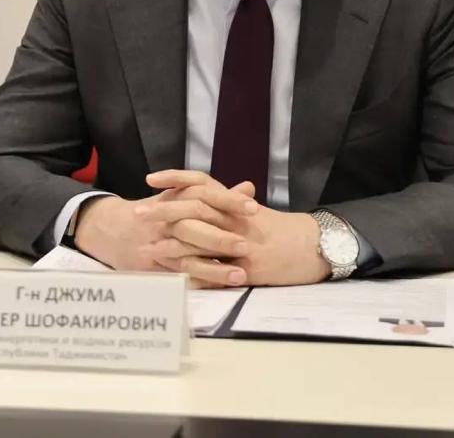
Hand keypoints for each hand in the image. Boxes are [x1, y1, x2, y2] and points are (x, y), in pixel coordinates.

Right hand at [73, 174, 257, 282]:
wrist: (116, 228)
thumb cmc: (161, 212)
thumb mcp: (185, 197)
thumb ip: (219, 196)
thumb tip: (249, 189)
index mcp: (177, 197)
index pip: (205, 195)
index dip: (229, 201)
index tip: (254, 207)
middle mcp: (167, 219)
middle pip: (193, 226)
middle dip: (220, 237)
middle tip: (246, 246)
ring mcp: (158, 243)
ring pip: (186, 255)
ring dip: (213, 267)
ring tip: (240, 275)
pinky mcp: (153, 265)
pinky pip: (177, 275)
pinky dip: (198, 281)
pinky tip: (218, 288)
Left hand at [139, 171, 330, 286]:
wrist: (316, 247)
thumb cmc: (284, 231)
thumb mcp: (256, 213)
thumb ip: (230, 204)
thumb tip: (205, 196)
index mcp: (237, 204)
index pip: (202, 183)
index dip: (175, 178)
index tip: (151, 178)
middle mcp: (237, 219)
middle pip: (195, 208)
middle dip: (163, 211)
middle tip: (137, 213)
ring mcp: (242, 244)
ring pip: (201, 238)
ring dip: (170, 243)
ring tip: (145, 246)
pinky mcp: (248, 268)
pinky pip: (216, 270)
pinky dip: (193, 272)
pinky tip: (174, 275)